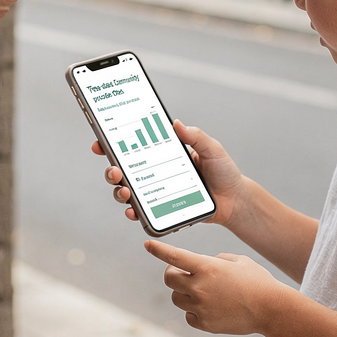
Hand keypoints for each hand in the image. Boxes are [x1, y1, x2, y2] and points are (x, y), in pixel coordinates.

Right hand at [91, 119, 243, 226]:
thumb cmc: (223, 171)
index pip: (132, 146)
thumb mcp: (212, 149)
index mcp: (162, 153)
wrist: (235, 200)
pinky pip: (143, 212)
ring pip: (127, 192)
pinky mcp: (163, 210)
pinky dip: (134, 212)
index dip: (112, 144)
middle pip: (123, 170)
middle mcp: (154, 172)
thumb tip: (176, 123)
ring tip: (124, 191)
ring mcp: (156, 192)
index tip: (100, 142)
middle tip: (114, 171)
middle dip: (111, 170)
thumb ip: (196, 136)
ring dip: (119, 191)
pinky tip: (132, 211)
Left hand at [144, 240, 286, 335]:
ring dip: (182, 293)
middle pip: (169, 279)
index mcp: (206, 267)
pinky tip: (206, 307)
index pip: (174, 256)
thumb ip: (215, 260)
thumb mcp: (236, 260)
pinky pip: (188, 316)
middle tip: (181, 273)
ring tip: (199, 291)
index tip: (147, 244)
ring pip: (176, 298)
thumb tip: (203, 266)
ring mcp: (202, 307)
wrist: (271, 309)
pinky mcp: (206, 323)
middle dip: (172, 274)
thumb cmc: (256, 280)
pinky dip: (193, 311)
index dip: (158, 249)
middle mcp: (200, 287)